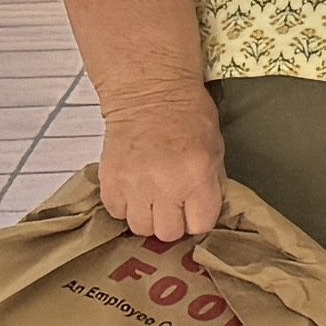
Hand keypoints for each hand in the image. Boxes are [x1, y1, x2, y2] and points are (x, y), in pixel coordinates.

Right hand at [99, 89, 227, 243]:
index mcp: (197, 177)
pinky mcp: (109, 180)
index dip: (199, 220)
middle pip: (167, 233)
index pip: (200, 225)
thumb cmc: (189, 118)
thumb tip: (204, 214)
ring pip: (140, 227)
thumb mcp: (215, 151)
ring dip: (148, 218)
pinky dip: (125, 207)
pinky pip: (116, 212)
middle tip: (173, 206)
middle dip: (173, 222)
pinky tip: (134, 191)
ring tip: (152, 200)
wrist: (148, 92)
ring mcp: (133, 184)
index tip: (195, 210)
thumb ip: (211, 186)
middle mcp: (165, 185)